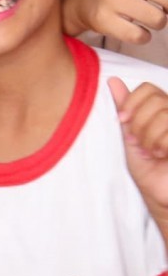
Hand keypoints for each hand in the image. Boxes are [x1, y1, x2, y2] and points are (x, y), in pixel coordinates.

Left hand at [109, 77, 167, 220]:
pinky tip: (162, 155)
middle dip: (139, 122)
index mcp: (164, 111)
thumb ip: (125, 108)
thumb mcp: (129, 134)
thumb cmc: (146, 168)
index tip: (122, 120)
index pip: (148, 88)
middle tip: (138, 142)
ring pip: (164, 115)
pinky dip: (160, 143)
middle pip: (156, 99)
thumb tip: (113, 80)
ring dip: (149, 136)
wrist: (159, 195)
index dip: (131, 101)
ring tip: (150, 151)